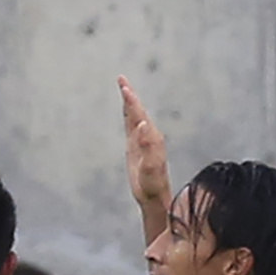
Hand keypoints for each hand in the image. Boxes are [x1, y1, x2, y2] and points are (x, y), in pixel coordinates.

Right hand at [119, 77, 168, 210]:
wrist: (155, 196)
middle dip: (129, 94)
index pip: (139, 114)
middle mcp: (149, 136)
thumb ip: (147, 145)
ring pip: (134, 116)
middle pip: (137, 110)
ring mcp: (143, 140)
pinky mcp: (137, 147)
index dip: (131, 100)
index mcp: (151, 137)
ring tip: (123, 88)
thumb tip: (143, 124)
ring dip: (129, 102)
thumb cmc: (153, 183)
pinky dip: (128, 114)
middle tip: (121, 79)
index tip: (123, 87)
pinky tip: (126, 110)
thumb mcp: (150, 166)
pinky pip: (131, 126)